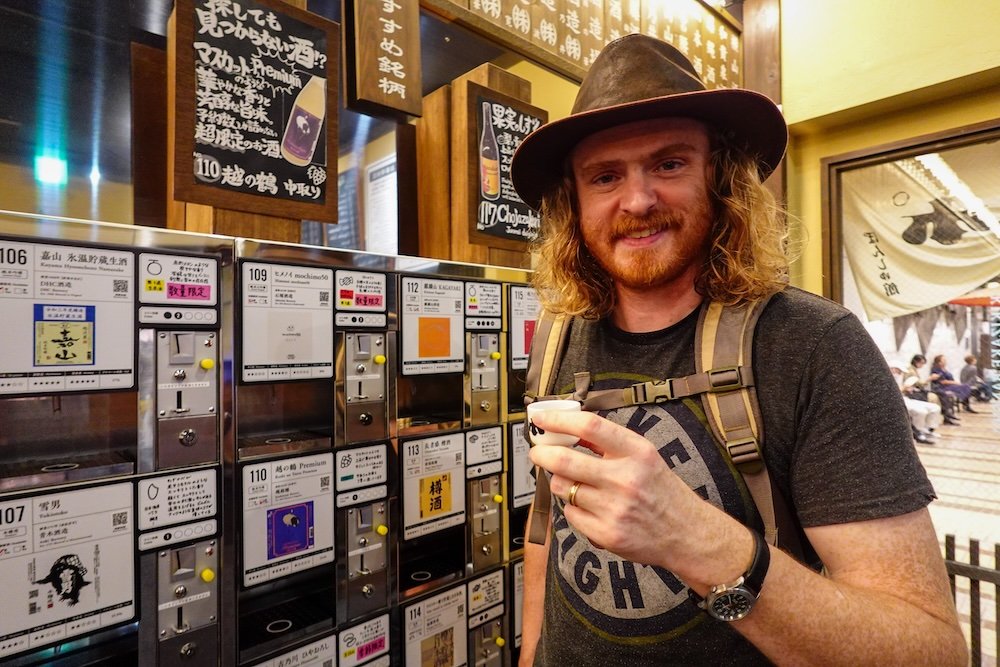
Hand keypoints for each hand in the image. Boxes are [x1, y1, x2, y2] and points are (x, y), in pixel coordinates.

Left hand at [527, 409, 747, 577]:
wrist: (686, 533)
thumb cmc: (660, 489)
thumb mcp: (643, 455)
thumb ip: (608, 442)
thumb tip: (569, 427)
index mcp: (636, 451)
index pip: (590, 426)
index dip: (559, 420)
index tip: (541, 419)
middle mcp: (625, 478)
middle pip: (565, 460)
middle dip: (542, 454)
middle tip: (538, 452)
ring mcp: (614, 508)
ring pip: (563, 488)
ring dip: (561, 482)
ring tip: (574, 483)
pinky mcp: (606, 534)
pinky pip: (571, 514)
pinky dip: (574, 508)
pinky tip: (590, 507)